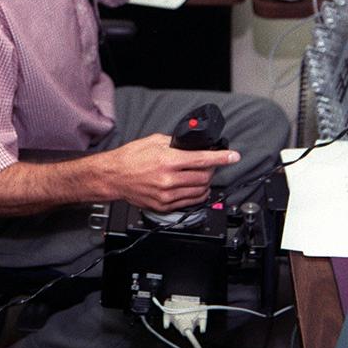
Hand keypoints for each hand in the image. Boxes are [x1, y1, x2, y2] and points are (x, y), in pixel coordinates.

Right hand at [103, 133, 239, 213]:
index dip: (222, 158)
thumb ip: (175, 144)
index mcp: (168, 160)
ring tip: (201, 176)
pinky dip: (196, 195)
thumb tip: (193, 146)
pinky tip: (193, 187)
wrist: (114, 177)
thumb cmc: (130, 158)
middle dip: (212, 170)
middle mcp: (169, 179)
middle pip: (204, 177)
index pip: (203, 159)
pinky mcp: (164, 206)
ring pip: (199, 191)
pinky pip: (189, 202)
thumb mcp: (154, 141)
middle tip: (210, 164)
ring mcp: (167, 195)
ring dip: (206, 183)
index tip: (234, 156)